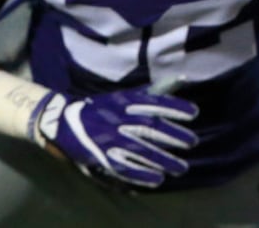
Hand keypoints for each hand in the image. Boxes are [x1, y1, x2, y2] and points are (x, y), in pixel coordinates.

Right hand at [30, 86, 198, 188]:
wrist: (64, 120)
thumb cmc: (103, 107)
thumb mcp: (126, 96)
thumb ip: (154, 91)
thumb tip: (182, 77)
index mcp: (126, 102)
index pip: (155, 103)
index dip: (175, 107)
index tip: (194, 113)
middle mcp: (119, 119)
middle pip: (151, 129)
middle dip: (174, 136)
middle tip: (193, 143)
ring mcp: (110, 139)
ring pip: (141, 151)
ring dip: (163, 160)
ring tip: (181, 168)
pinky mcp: (102, 156)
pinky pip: (124, 167)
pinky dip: (141, 175)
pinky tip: (157, 180)